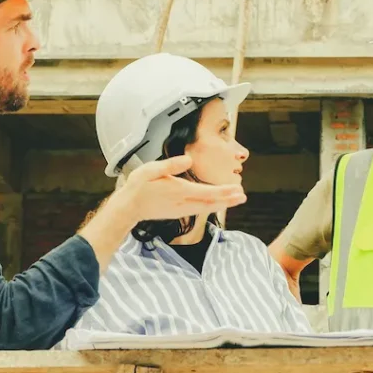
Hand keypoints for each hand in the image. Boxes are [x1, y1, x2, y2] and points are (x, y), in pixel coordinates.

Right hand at [114, 155, 246, 223]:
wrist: (129, 207)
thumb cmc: (139, 187)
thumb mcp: (151, 170)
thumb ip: (170, 165)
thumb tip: (188, 160)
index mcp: (179, 190)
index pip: (206, 191)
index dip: (223, 191)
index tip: (236, 189)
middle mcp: (183, 202)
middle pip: (211, 202)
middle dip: (228, 199)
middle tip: (243, 196)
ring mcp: (182, 209)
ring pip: (207, 207)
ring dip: (223, 204)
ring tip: (237, 199)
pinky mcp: (179, 212)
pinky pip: (201, 210)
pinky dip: (213, 206)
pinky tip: (219, 204)